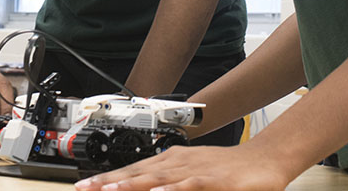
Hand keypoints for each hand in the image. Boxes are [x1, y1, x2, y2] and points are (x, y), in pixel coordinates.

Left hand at [74, 143, 292, 190]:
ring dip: (132, 184)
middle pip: (137, 173)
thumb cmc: (228, 172)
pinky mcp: (212, 180)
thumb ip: (170, 185)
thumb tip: (148, 190)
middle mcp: (178, 163)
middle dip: (108, 183)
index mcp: (171, 162)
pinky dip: (171, 189)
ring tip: (109, 190)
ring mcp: (194, 170)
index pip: (132, 172)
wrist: (264, 160)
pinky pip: (188, 185)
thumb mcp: (193, 178)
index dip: (107, 180)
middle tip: (84, 189)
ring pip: (157, 178)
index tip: (83, 187)